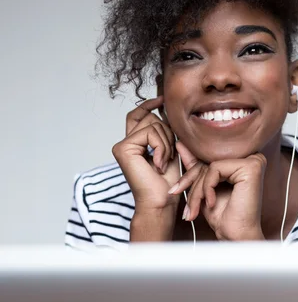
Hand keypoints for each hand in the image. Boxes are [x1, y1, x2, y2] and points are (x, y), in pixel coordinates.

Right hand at [112, 95, 205, 214]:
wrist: (162, 202)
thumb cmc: (168, 182)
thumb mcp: (171, 150)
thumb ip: (166, 131)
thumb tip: (165, 108)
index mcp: (135, 143)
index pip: (138, 114)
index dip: (149, 104)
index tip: (163, 99)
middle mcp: (125, 143)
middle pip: (150, 117)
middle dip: (167, 133)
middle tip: (168, 157)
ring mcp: (122, 145)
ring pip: (153, 124)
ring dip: (166, 144)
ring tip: (164, 163)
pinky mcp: (122, 149)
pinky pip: (149, 133)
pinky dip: (161, 148)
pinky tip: (159, 165)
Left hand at [168, 146, 266, 240]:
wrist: (235, 235)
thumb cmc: (222, 216)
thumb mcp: (203, 188)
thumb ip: (195, 165)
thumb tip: (180, 143)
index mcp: (241, 161)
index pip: (207, 159)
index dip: (190, 177)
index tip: (175, 191)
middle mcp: (251, 157)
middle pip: (207, 161)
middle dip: (191, 185)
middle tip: (186, 208)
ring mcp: (253, 160)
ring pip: (209, 165)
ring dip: (197, 190)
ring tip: (195, 209)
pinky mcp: (251, 166)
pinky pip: (215, 168)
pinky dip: (207, 187)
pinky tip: (212, 203)